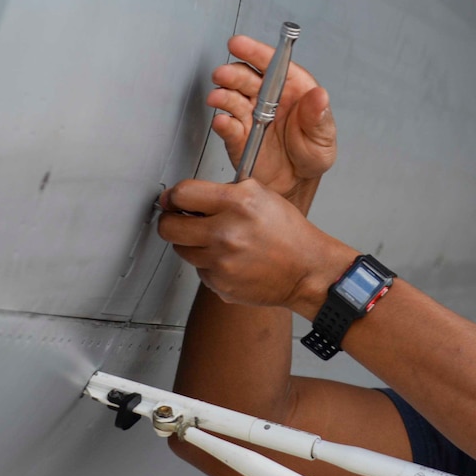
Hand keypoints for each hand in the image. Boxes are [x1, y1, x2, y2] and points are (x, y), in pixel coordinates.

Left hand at [158, 178, 354, 313]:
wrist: (307, 270)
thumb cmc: (289, 234)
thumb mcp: (263, 196)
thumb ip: (226, 191)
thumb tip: (189, 195)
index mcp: (237, 204)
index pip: (182, 194)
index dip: (173, 197)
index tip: (172, 200)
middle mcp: (226, 233)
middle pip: (169, 227)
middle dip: (171, 221)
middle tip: (180, 220)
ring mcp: (222, 262)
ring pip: (182, 250)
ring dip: (192, 244)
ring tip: (215, 241)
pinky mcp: (220, 284)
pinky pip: (199, 270)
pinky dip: (209, 264)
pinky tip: (230, 260)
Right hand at [208, 35, 336, 202]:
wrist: (296, 184)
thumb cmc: (311, 154)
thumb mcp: (323, 137)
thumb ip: (319, 118)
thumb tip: (320, 96)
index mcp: (291, 88)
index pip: (272, 64)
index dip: (254, 52)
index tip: (239, 44)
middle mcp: (267, 98)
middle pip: (246, 78)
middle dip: (232, 74)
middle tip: (223, 75)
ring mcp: (250, 115)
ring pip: (232, 98)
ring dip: (223, 95)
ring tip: (218, 97)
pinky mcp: (238, 136)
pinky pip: (228, 126)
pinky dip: (223, 123)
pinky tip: (222, 121)